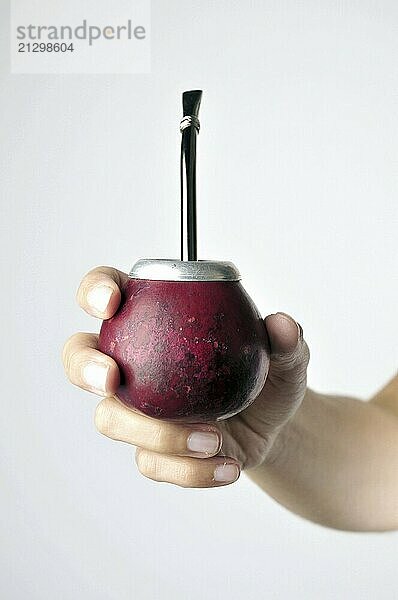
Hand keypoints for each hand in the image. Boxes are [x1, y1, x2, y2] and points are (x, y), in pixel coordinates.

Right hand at [63, 266, 309, 487]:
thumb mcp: (287, 354)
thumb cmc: (268, 373)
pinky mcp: (152, 450)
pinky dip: (189, 470)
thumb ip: (286, 339)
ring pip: (110, 420)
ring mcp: (137, 410)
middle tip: (114, 379)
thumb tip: (282, 325)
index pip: (108, 293)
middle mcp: (133, 363)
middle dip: (86, 367)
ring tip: (212, 439)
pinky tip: (228, 466)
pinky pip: (152, 463)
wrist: (274, 425)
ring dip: (155, 433)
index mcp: (151, 319)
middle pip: (80, 359)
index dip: (95, 292)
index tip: (111, 302)